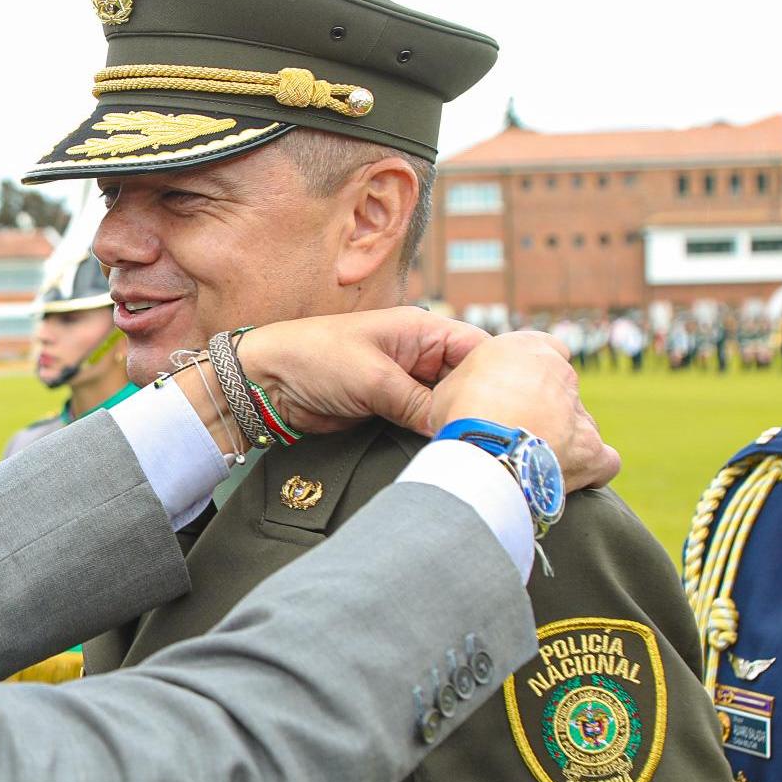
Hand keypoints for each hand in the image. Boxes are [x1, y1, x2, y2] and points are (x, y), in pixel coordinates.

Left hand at [235, 307, 488, 437]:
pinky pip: (423, 421)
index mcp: (421, 330)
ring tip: (476, 448)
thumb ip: (417, 403)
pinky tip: (447, 451)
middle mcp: (419, 354)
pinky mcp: (390, 407)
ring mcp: (406, 382)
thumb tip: (455, 427)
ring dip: (454, 423)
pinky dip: (433, 434)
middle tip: (497, 438)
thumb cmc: (313, 358)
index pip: (478, 349)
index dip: (498, 376)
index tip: (516, 408)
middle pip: (467, 380)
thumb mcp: (372, 378)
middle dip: (478, 405)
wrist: (266, 382)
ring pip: (446, 404)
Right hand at [430, 331, 620, 490]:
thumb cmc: (461, 415)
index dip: (527, 372)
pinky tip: (566, 475)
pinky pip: (603, 459)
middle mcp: (561, 373)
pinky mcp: (591, 449)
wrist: (484, 450)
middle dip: (542, 407)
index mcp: (528, 348)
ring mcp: (579, 412)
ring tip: (530, 458)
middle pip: (560, 388)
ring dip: (561, 437)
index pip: (543, 349)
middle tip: (512, 430)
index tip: (510, 392)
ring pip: (578, 422)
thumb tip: (471, 398)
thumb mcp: (453, 383)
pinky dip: (590, 468)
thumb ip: (474, 382)